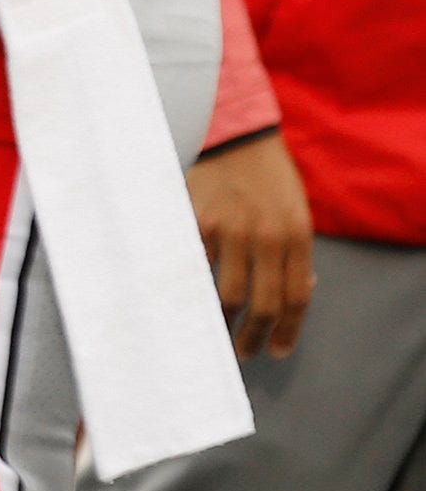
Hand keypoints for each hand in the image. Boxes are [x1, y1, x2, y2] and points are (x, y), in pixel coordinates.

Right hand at [188, 131, 314, 360]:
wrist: (238, 138)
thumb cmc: (269, 179)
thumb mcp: (297, 213)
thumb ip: (297, 254)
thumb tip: (300, 294)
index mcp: (297, 235)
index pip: (295, 298)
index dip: (286, 331)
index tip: (276, 351)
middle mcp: (267, 235)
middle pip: (262, 304)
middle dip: (253, 337)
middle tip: (244, 353)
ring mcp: (232, 229)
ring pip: (228, 293)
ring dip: (223, 322)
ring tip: (217, 334)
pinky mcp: (201, 221)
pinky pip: (198, 267)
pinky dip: (194, 288)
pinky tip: (190, 300)